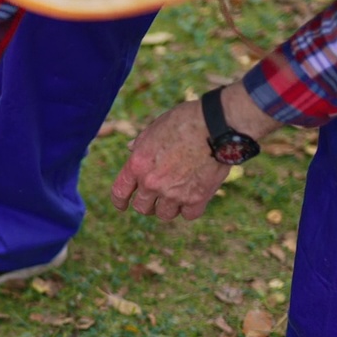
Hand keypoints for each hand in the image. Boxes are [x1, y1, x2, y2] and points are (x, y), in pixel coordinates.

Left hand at [110, 99, 229, 219]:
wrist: (217, 124)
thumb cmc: (186, 121)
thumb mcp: (155, 128)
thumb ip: (141, 143)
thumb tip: (131, 149)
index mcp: (138, 164)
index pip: (119, 192)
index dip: (119, 201)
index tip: (122, 205)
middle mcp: (152, 182)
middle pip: (142, 207)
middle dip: (148, 203)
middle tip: (157, 196)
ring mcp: (174, 193)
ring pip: (165, 214)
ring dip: (169, 207)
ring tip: (177, 195)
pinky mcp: (196, 198)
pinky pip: (188, 215)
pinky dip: (190, 209)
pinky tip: (194, 197)